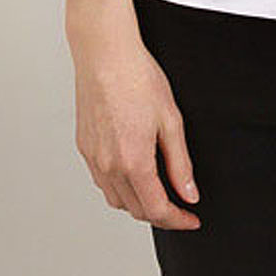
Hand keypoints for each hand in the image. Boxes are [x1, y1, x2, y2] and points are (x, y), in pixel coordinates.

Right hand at [72, 25, 201, 230]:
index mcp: (133, 162)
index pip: (157, 210)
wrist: (105, 56)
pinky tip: (134, 173)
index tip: (192, 219)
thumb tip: (189, 194)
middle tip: (181, 206)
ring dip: (138, 203)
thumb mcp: (171, 121)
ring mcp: (93, 158)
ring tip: (159, 192)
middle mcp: (108, 166)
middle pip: (136, 210)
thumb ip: (180, 163)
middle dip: (161, 215)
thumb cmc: (138, 80)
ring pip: (116, 199)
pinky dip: (120, 187)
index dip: (178, 220)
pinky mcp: (84, 147)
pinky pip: (102, 181)